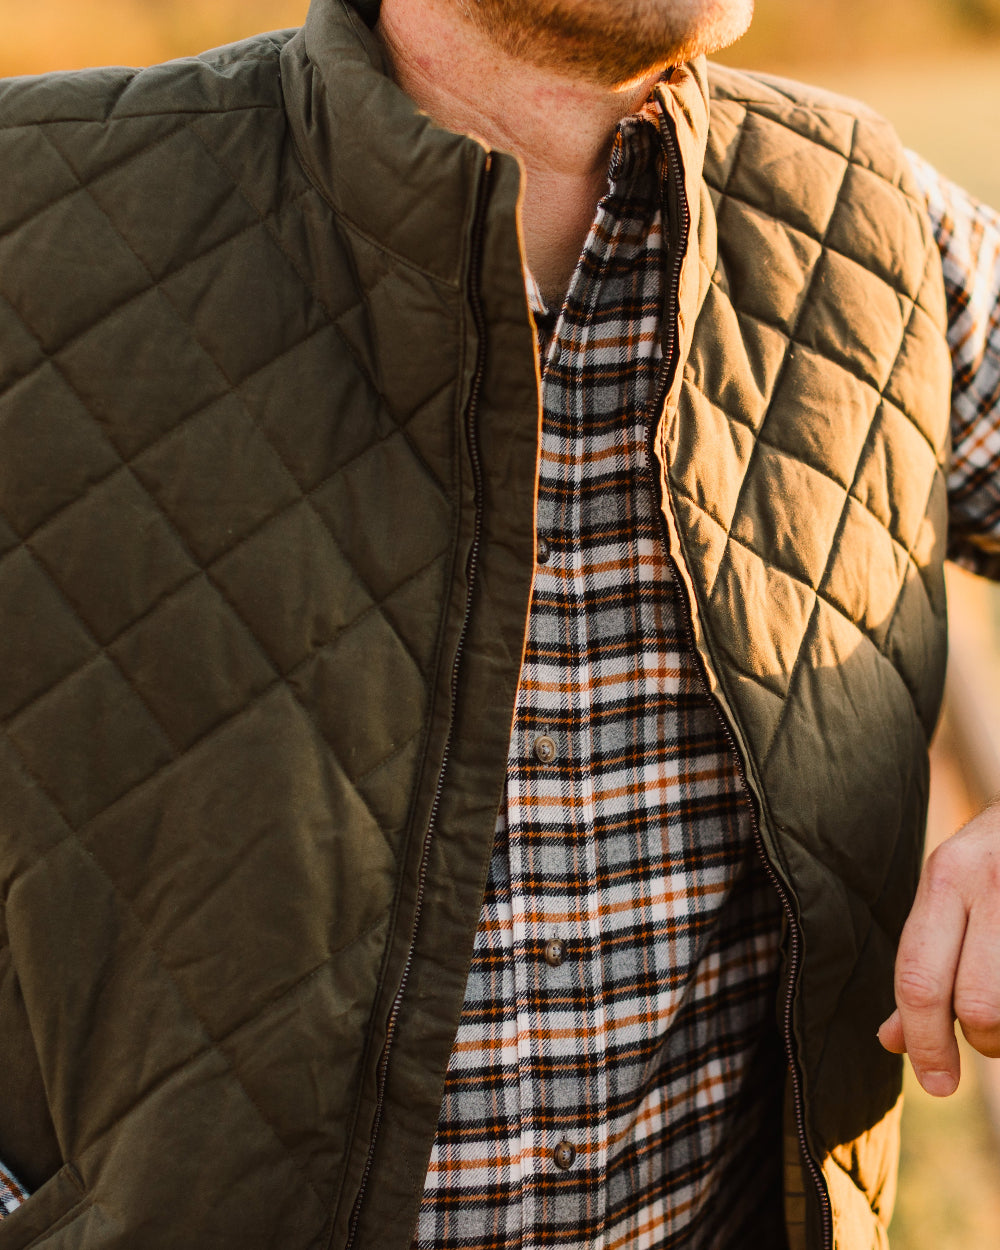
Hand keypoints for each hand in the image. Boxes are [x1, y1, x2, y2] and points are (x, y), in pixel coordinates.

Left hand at [878, 800, 999, 1094]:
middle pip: (977, 1005)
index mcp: (948, 874)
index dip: (925, 1043)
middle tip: (988, 1038)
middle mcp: (992, 882)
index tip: (936, 1084)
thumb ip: (926, 959)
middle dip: (982, 1040)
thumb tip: (891, 1042)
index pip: (919, 977)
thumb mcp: (954, 888)